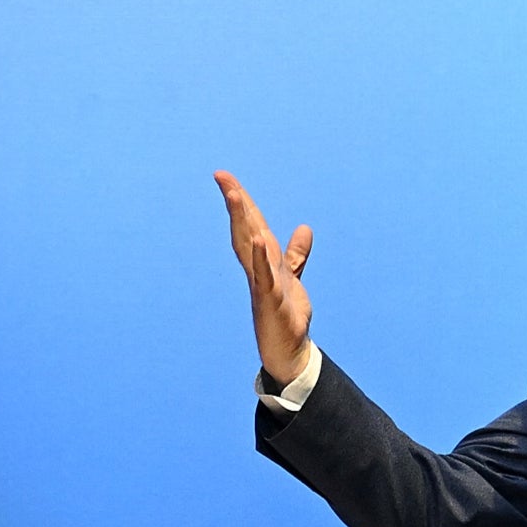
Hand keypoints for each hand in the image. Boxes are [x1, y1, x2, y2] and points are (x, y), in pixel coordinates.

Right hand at [215, 170, 315, 385]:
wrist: (288, 350)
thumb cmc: (286, 315)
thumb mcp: (293, 278)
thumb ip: (295, 254)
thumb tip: (304, 228)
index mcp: (263, 261)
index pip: (251, 225)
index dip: (241, 201)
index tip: (227, 178)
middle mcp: (258, 269)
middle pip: (244, 229)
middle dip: (235, 202)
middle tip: (222, 176)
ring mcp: (261, 284)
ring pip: (249, 246)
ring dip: (242, 221)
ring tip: (235, 195)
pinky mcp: (270, 300)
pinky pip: (264, 275)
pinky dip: (260, 257)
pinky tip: (257, 238)